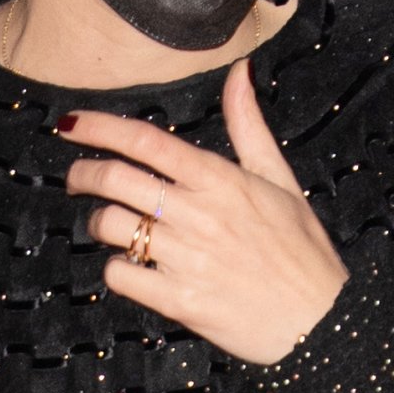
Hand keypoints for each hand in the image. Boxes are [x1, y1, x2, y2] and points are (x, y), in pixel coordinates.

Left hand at [62, 57, 347, 363]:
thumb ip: (249, 126)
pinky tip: (129, 268)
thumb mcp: (280, 180)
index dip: (98, 128)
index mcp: (220, 179)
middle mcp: (199, 213)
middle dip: (81, 174)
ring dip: (97, 223)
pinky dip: (115, 270)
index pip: (144, 141)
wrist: (323, 321)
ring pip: (111, 226)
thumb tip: (240, 72)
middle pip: (115, 179)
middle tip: (75, 178)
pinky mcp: (180, 300)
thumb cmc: (302, 249)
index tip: (70, 124)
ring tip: (107, 226)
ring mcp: (187, 258)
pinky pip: (121, 275)